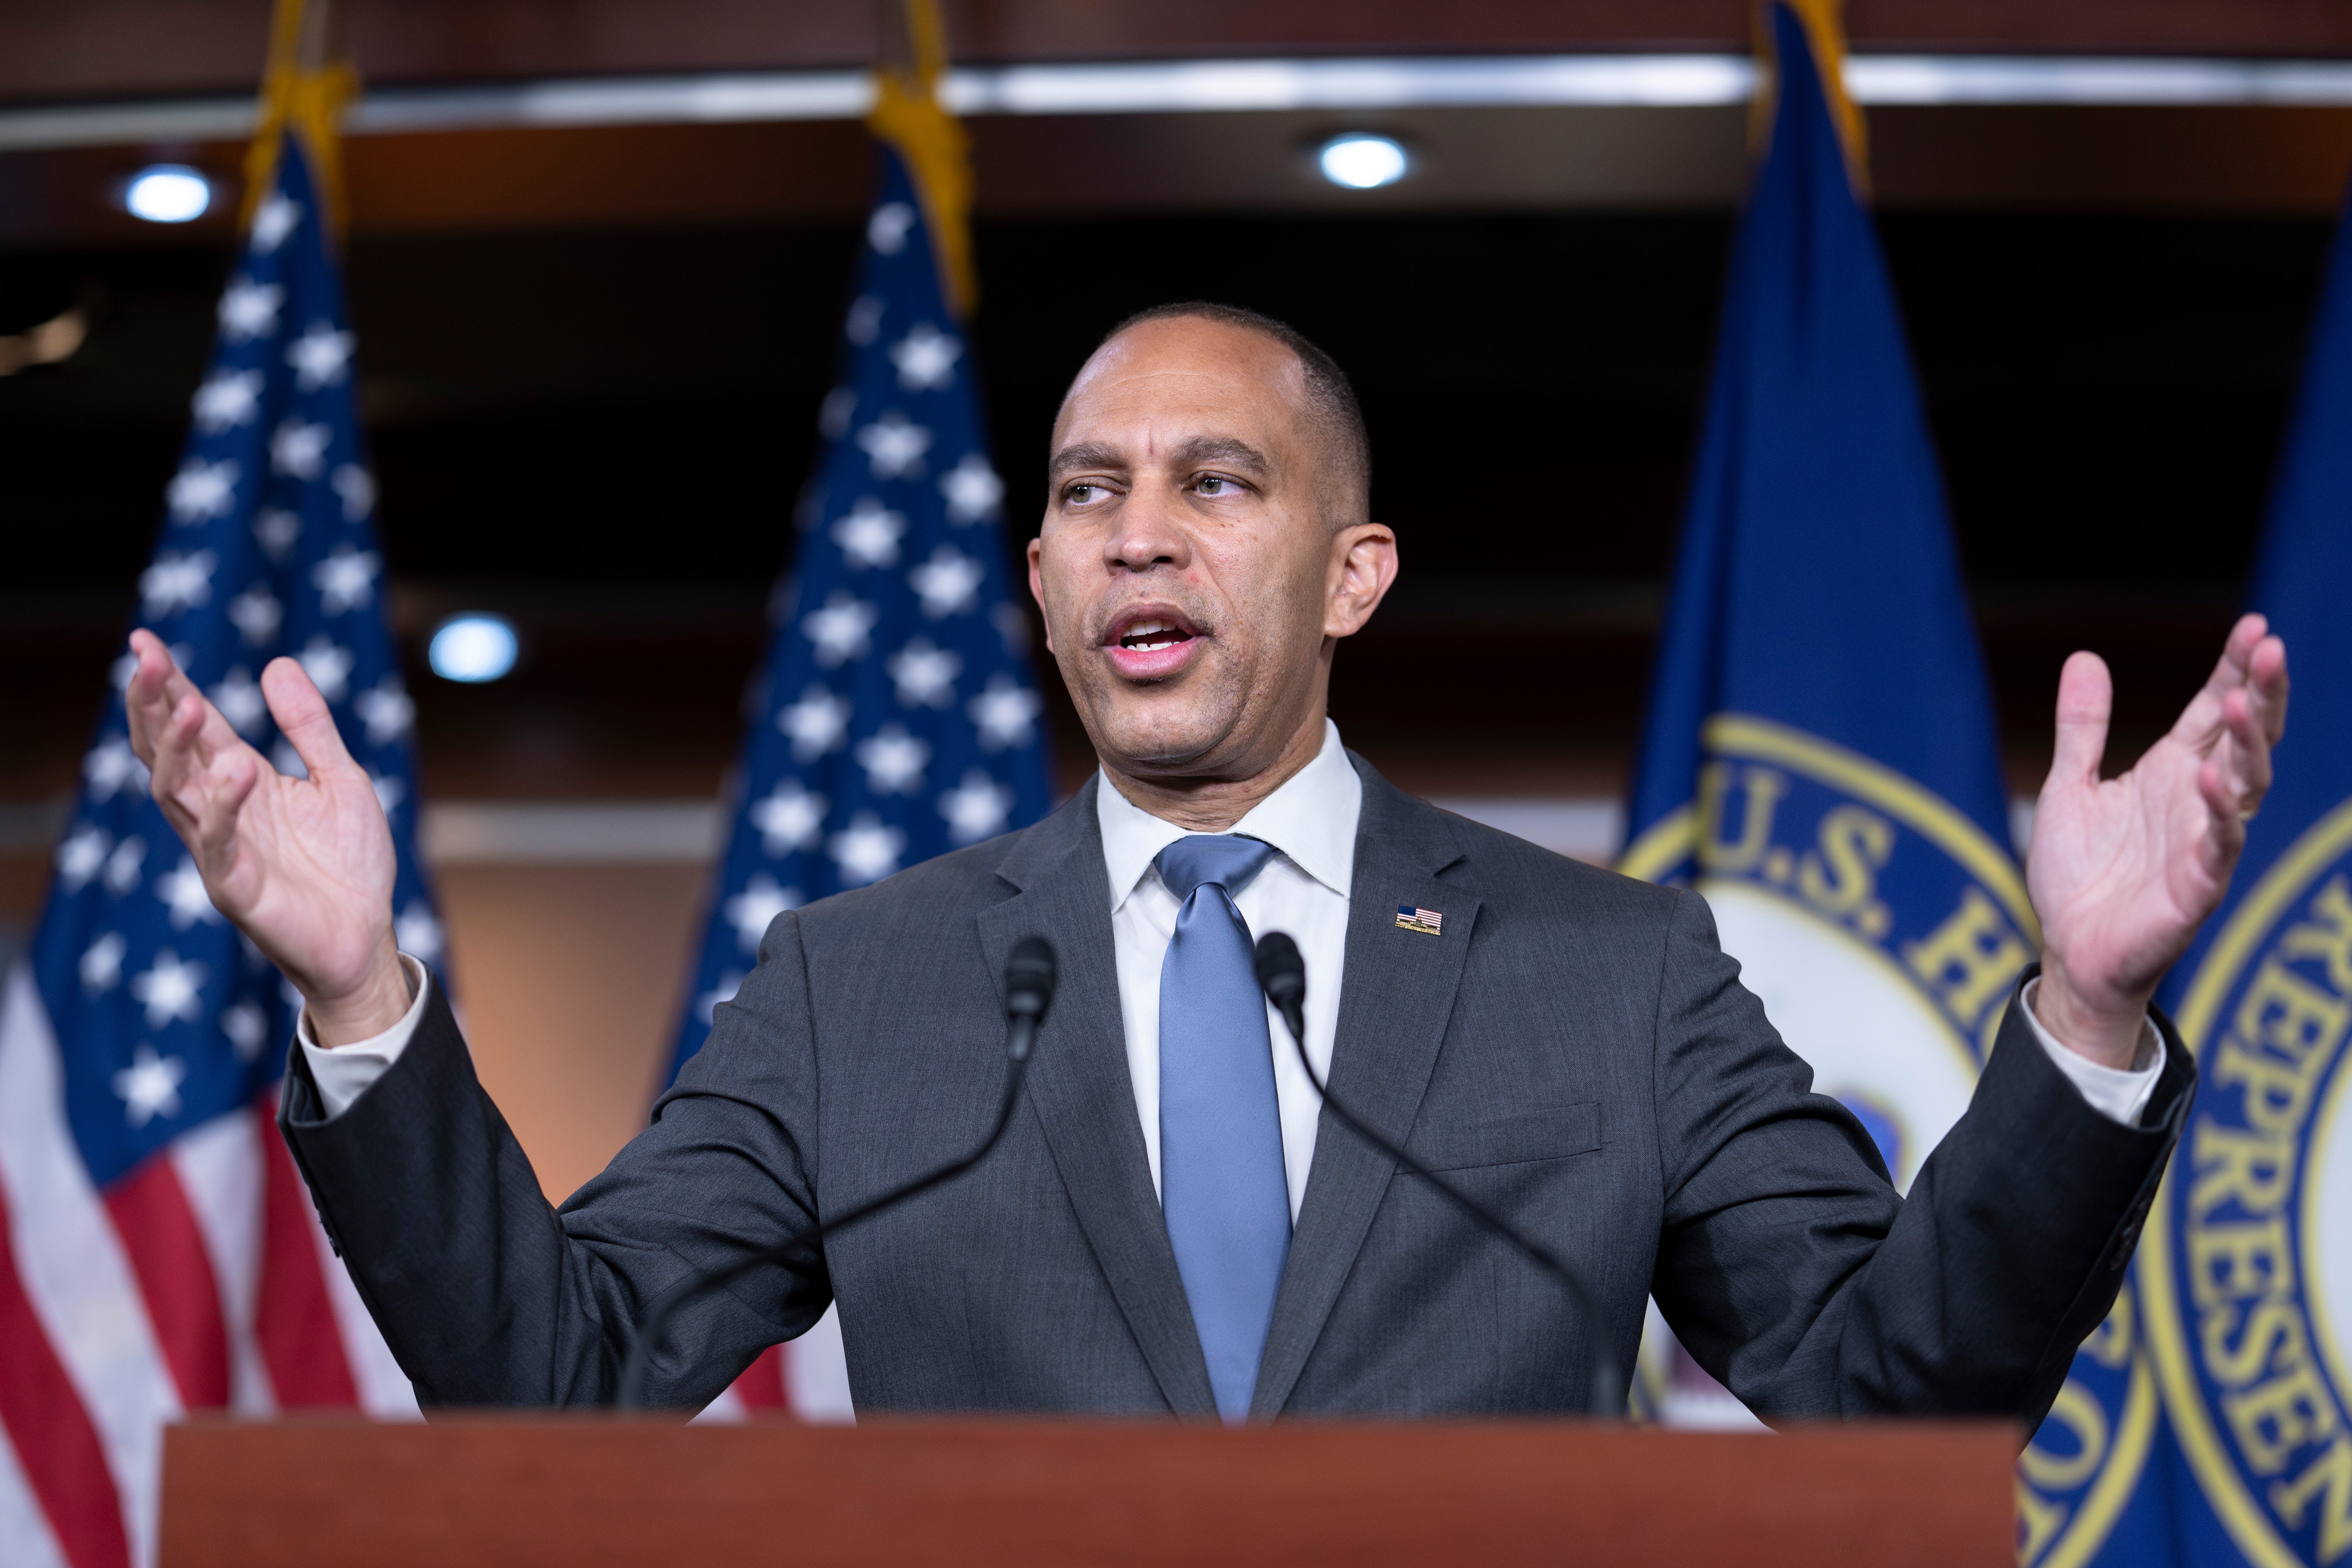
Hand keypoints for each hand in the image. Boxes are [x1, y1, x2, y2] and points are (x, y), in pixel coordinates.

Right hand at [122, 629, 411, 1043]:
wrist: (368, 935)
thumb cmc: (349, 862)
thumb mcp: (341, 779)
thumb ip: (310, 727)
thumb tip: (276, 663)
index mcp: (242, 781)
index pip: (195, 726)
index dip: (169, 686)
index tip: (145, 642)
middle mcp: (221, 811)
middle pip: (168, 751)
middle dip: (153, 706)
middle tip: (145, 659)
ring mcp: (221, 850)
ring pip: (176, 793)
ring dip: (178, 749)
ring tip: (191, 706)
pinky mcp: (235, 889)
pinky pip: (214, 846)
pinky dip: (222, 809)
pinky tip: (235, 773)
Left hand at [2026, 614, 2288, 1068]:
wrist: (2067, 948)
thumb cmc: (2075, 872)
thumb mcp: (2067, 786)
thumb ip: (2081, 727)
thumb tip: (2085, 656)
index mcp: (2171, 772)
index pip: (2213, 710)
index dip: (2235, 669)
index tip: (2254, 627)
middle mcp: (2197, 800)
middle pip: (2244, 737)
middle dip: (2261, 692)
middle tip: (2271, 646)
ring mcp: (2202, 842)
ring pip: (2245, 784)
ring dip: (2249, 743)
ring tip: (2243, 699)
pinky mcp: (2197, 887)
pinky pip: (2219, 846)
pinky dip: (2219, 813)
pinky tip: (2213, 779)